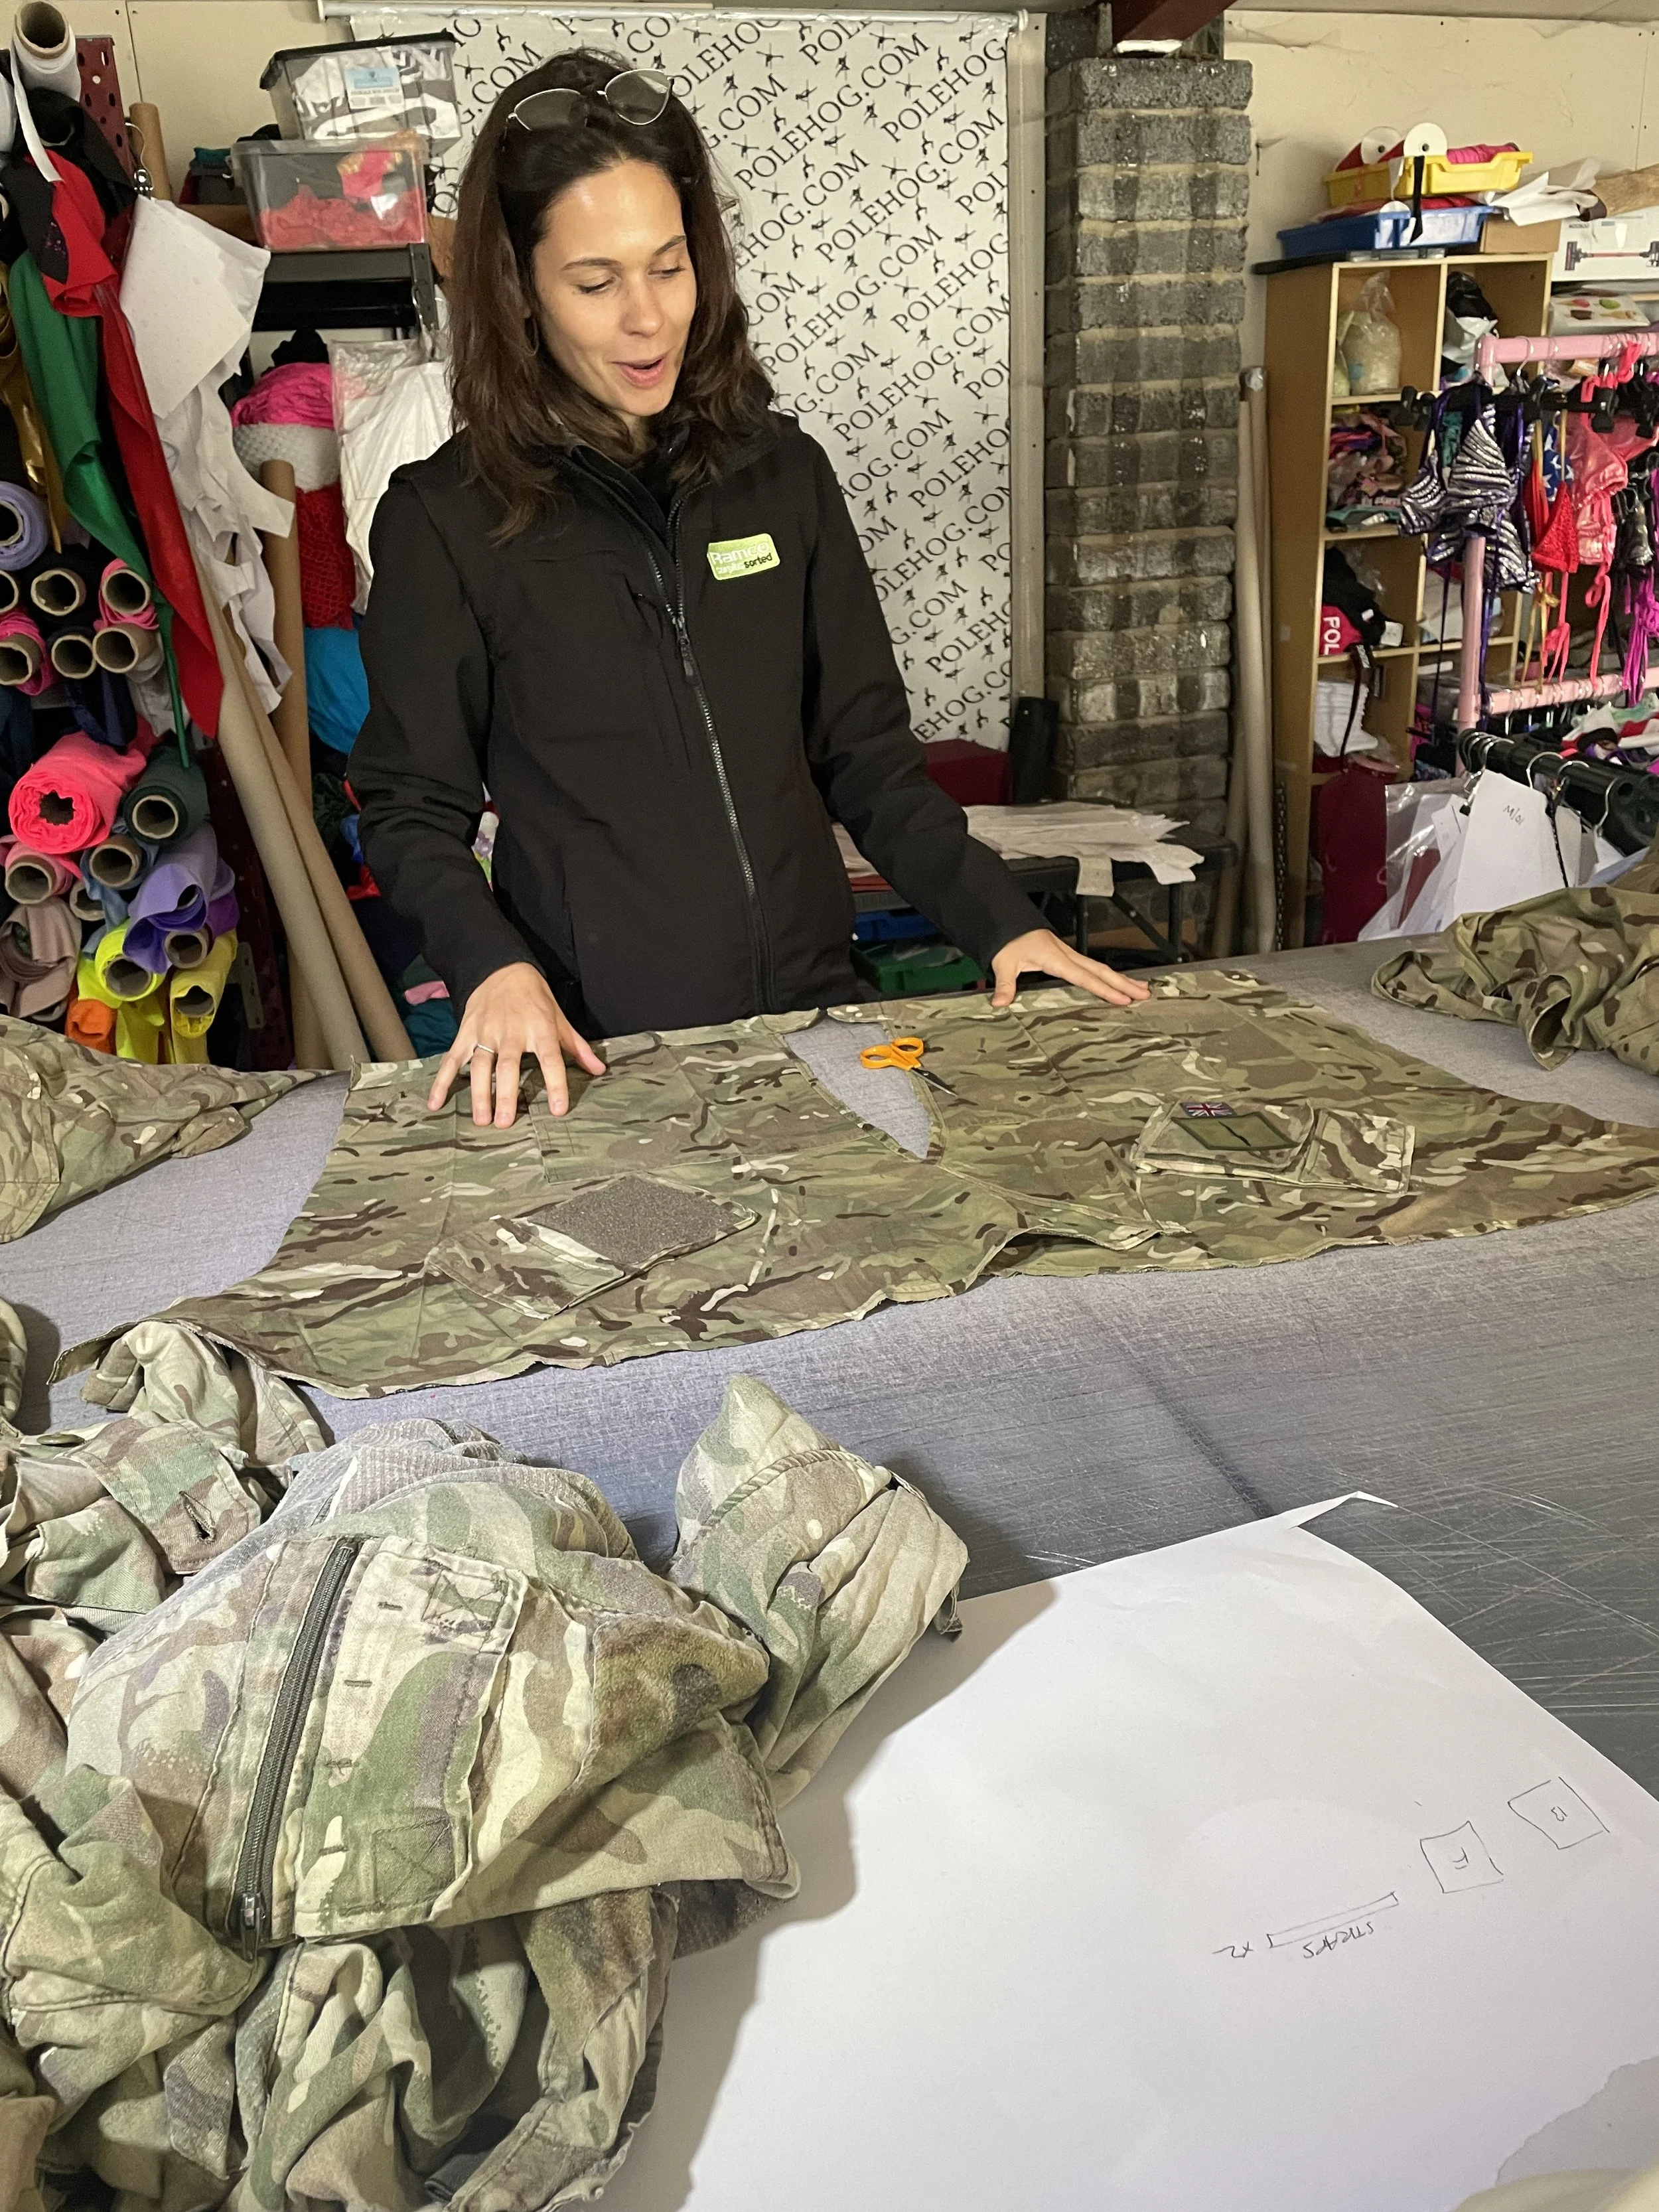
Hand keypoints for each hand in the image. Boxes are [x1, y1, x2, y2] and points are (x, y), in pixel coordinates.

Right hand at [427, 962, 605, 1127]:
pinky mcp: (465, 1032)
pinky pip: (451, 1059)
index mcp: (539, 1029)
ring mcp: (485, 1032)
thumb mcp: (559, 1018)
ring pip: (480, 1065)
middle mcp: (511, 1032)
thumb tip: (599, 1070)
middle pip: (508, 1066)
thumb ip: (577, 1047)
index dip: (556, 1083)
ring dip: (479, 1093)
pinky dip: (442, 1081)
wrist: (502, 968)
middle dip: (506, 1095)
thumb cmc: (535, 998)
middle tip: (505, 1122)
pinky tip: (436, 1103)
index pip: (550, 1059)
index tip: (558, 1108)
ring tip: (482, 1119)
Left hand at [989, 928, 1150, 1009]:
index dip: (1104, 989)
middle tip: (1144, 994)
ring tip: (1141, 989)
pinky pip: (1093, 967)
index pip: (1085, 977)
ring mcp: (1069, 955)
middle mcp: (1067, 956)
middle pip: (1101, 971)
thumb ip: (1005, 985)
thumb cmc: (1009, 941)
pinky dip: (1108, 976)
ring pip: (1101, 968)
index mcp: (1056, 959)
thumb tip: (1000, 1002)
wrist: (1008, 923)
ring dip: (1121, 979)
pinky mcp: (1068, 957)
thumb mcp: (1004, 963)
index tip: (1122, 999)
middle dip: (1124, 983)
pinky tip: (1116, 982)